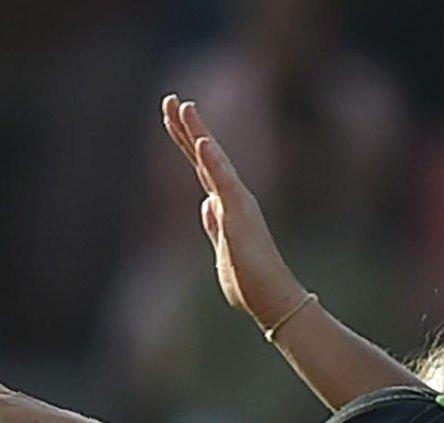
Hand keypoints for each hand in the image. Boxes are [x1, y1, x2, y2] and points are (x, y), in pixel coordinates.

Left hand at [161, 94, 312, 330]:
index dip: (187, 141)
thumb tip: (205, 206)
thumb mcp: (222, 250)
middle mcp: (233, 199)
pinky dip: (213, 160)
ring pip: (213, 161)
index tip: (174, 118)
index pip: (201, 168)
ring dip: (198, 132)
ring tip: (183, 106)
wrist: (273, 302)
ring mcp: (237, 205)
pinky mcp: (240, 215)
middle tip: (170, 99)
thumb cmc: (251, 284)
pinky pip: (224, 182)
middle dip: (186, 127)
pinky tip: (201, 140)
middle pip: (204, 156)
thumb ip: (214, 226)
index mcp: (225, 207)